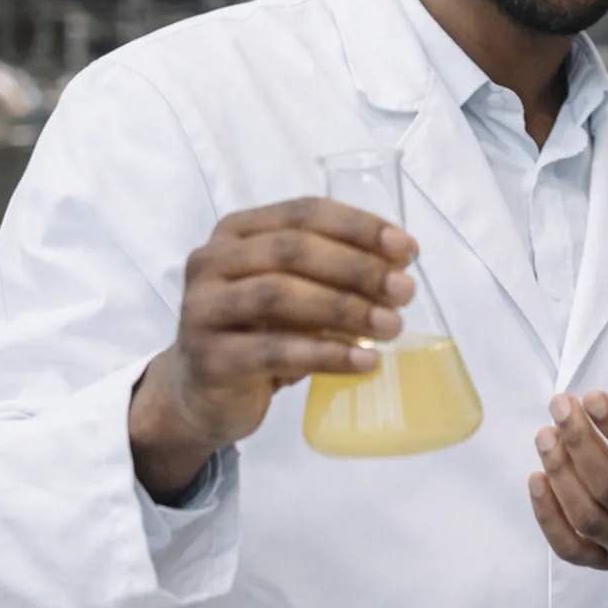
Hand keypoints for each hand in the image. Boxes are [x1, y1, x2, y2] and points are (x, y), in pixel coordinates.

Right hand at [129, 198, 417, 499]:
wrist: (201, 394)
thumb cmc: (259, 332)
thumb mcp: (294, 293)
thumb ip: (334, 273)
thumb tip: (401, 263)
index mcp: (236, 232)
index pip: (304, 212)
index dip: (359, 226)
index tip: (406, 248)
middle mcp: (212, 261)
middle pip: (293, 250)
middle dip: (357, 268)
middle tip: (404, 291)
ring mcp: (203, 309)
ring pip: (280, 295)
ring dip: (346, 309)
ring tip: (392, 326)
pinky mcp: (210, 358)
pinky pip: (275, 351)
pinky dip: (327, 354)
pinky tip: (365, 361)